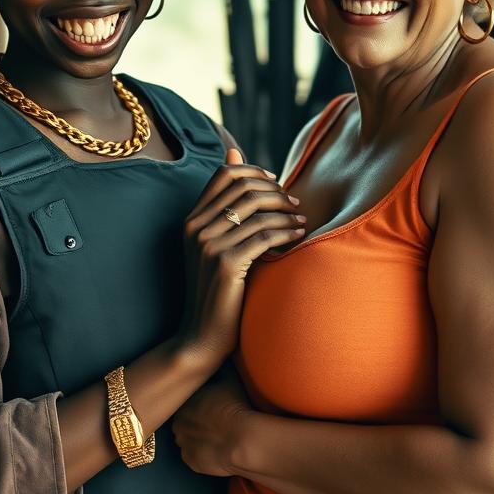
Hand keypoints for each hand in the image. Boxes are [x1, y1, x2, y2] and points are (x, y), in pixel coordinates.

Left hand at [172, 367, 252, 476]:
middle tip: (213, 423)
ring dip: (197, 439)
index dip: (198, 406)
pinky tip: (216, 450)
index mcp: (184, 402)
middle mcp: (178, 423)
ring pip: (187, 440)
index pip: (185, 404)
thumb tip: (222, 352)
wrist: (243, 440)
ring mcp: (183, 444)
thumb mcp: (230, 379)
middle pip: (184, 422)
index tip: (210, 408)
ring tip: (216, 438)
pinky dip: (202, 455)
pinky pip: (193, 457)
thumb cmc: (237, 407)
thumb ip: (222, 367)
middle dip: (195, 422)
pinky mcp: (191, 462)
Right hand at [177, 148, 303, 366]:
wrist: (201, 336)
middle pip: (244, 189)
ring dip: (286, 212)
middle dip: (275, 191)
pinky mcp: (226, 263)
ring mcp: (209, 246)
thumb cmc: (216, 291)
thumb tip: (235, 157)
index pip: (223, 174)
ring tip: (302, 219)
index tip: (276, 182)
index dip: (254, 172)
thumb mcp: (214, 248)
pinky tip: (299, 235)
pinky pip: (265, 236)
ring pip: (258, 212)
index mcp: (191, 221)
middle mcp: (196, 228)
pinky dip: (287, 231)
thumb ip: (226, 212)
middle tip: (295, 203)